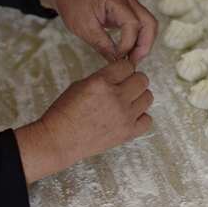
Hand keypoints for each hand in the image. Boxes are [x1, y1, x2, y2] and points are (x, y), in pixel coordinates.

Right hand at [15, 59, 152, 183]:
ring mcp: (124, 116)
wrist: (59, 140)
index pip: (127, 66)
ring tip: (127, 103)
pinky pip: (148, 120)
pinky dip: (141, 118)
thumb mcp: (80, 85)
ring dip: (139, 98)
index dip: (124, 69)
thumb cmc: (65, 112)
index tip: (121, 74)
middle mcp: (116, 97)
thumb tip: (121, 74)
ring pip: (148, 97)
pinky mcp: (128, 133)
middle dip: (134, 81)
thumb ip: (103, 78)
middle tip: (125, 87)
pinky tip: (129, 118)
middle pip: (142, 80)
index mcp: (101, 82)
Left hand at [37, 0, 157, 63]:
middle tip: (134, 61)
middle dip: (145, 45)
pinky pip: (142, 24)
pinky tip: (130, 50)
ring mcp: (130, 2)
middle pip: (149, 22)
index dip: (128, 44)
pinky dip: (139, 38)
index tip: (118, 57)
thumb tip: (117, 62)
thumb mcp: (84, 28)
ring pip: (149, 24)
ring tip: (132, 58)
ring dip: (144, 43)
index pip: (132, 23)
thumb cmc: (72, 5)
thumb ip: (102, 45)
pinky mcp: (129, 8)